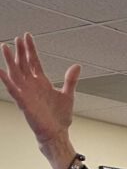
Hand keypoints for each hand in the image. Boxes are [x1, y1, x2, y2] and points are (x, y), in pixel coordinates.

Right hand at [0, 34, 79, 168]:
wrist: (57, 133)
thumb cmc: (60, 116)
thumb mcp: (68, 95)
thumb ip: (70, 80)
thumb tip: (77, 65)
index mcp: (41, 82)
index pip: (34, 61)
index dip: (30, 49)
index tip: (27, 36)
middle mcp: (32, 85)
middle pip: (23, 64)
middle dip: (20, 51)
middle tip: (17, 38)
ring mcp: (26, 93)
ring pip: (15, 73)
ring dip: (9, 61)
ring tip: (5, 47)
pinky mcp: (24, 102)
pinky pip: (13, 90)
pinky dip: (7, 80)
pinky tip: (1, 71)